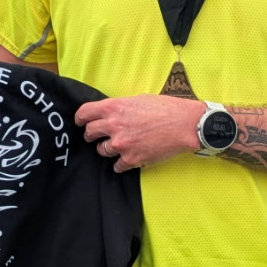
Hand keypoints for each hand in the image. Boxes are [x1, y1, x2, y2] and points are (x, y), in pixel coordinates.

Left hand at [75, 93, 203, 170]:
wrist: (185, 125)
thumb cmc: (166, 108)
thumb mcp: (138, 99)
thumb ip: (120, 107)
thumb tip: (109, 113)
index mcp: (114, 107)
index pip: (84, 113)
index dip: (80, 119)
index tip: (81, 123)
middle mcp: (114, 125)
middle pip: (90, 133)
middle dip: (92, 135)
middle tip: (97, 137)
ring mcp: (121, 144)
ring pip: (102, 150)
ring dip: (107, 149)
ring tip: (119, 146)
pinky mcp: (131, 159)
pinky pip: (116, 166)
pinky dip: (121, 164)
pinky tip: (128, 158)